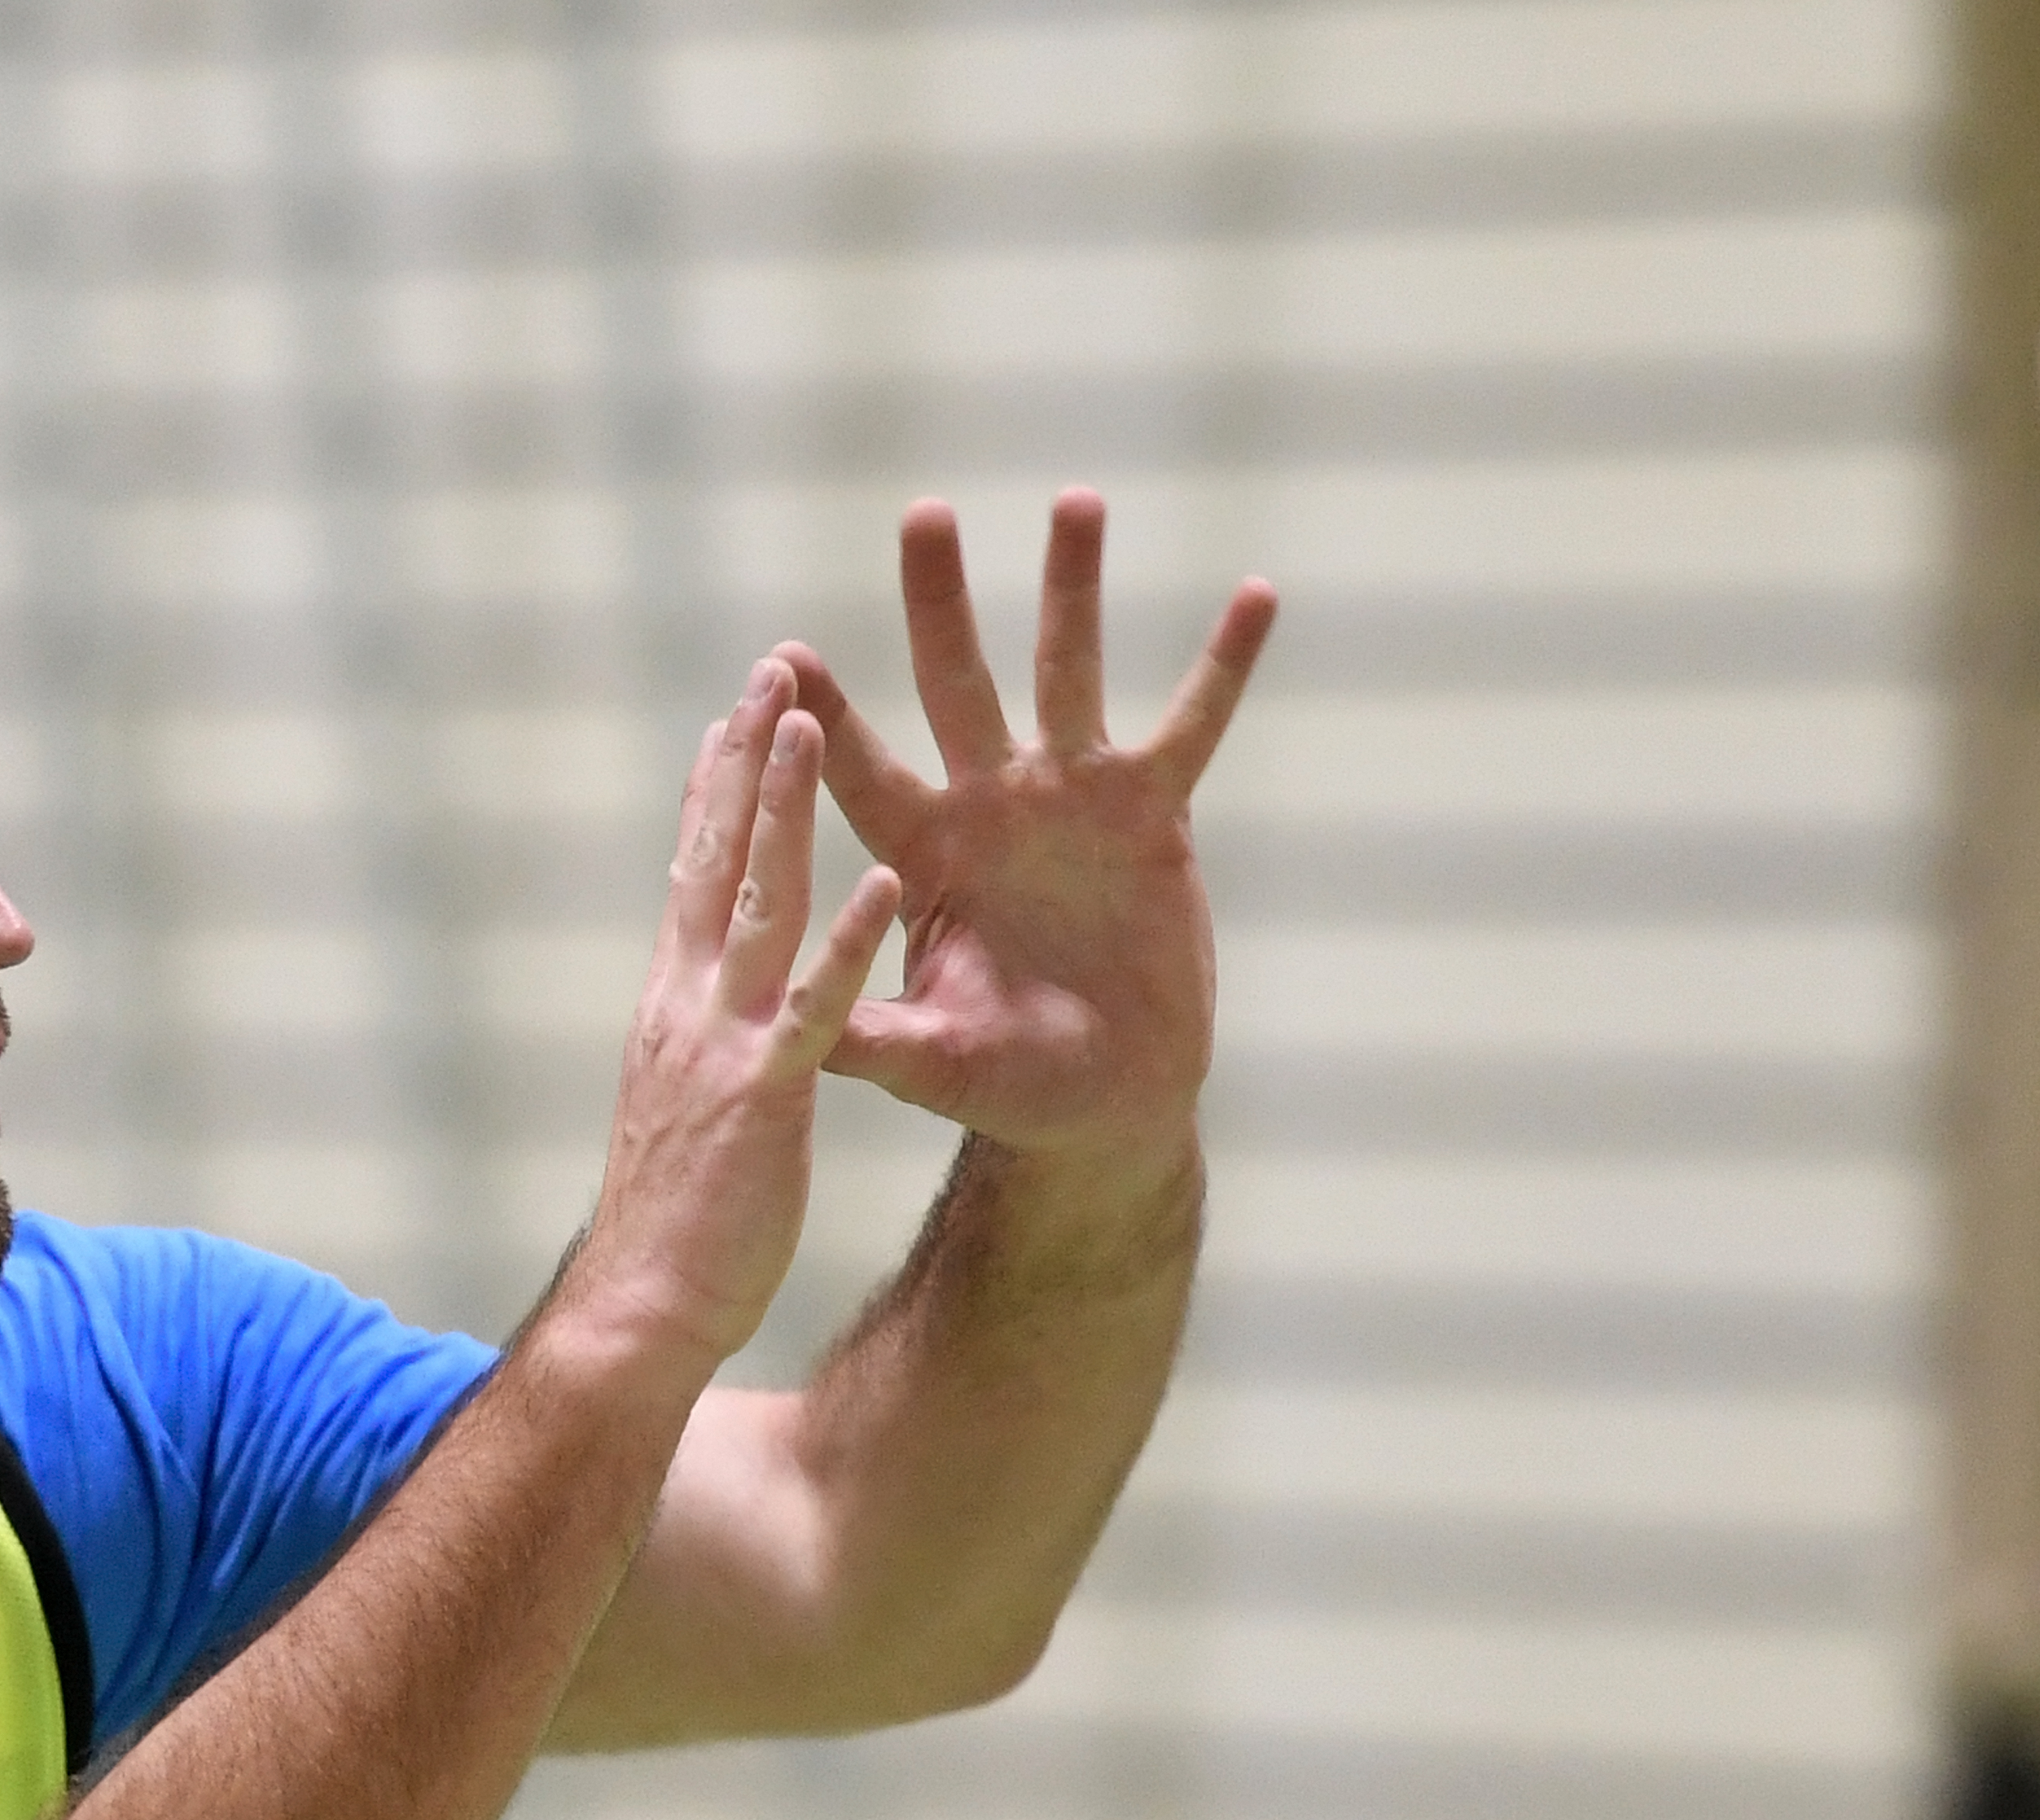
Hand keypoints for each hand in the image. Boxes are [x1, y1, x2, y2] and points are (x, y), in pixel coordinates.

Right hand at [556, 656, 905, 1375]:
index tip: (728, 719)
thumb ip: (690, 1045)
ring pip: (757, 902)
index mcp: (672, 1005)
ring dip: (783, 811)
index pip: (690, 877)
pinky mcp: (764, 1095)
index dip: (709, 795)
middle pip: (716, 860)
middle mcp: (686, 1003)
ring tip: (808, 723)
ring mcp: (722, 1042)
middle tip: (770, 674)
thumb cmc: (668, 1223)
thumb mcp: (678, 1108)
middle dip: (743, 765)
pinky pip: (816, 1006)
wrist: (641, 1307)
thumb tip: (692, 1008)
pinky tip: (879, 879)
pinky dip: (846, 941)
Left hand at [775, 494, 1274, 1171]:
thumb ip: (871, 1040)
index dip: (825, 722)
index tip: (783, 658)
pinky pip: (1193, 726)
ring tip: (1075, 499)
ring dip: (1073, 589)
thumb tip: (788, 1031)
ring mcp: (1073, 800)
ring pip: (1070, 673)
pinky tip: (1257, 593)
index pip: (859, 774)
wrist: (1107, 1100)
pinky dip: (1224, 664)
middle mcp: (991, 806)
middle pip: (956, 684)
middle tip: (923, 513)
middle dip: (937, 603)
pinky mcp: (1153, 815)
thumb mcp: (932, 1065)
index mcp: (924, 855)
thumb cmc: (1005, 1084)